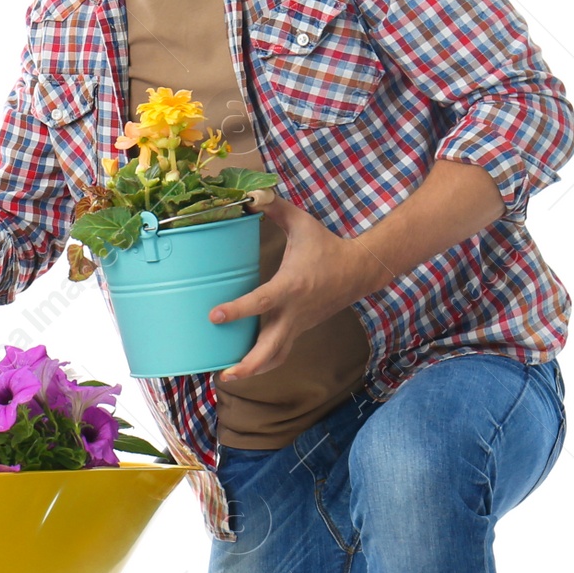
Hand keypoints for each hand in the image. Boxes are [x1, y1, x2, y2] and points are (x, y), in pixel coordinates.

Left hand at [208, 197, 375, 381]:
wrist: (358, 271)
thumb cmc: (327, 246)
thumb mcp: (302, 223)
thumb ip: (275, 208)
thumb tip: (251, 196)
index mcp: (291, 286)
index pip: (261, 302)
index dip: (238, 310)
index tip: (214, 316)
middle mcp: (294, 311)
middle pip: (271, 348)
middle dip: (249, 365)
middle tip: (224, 373)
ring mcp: (298, 324)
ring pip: (277, 356)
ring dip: (254, 370)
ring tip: (227, 376)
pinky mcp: (299, 330)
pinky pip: (281, 352)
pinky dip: (263, 363)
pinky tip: (242, 366)